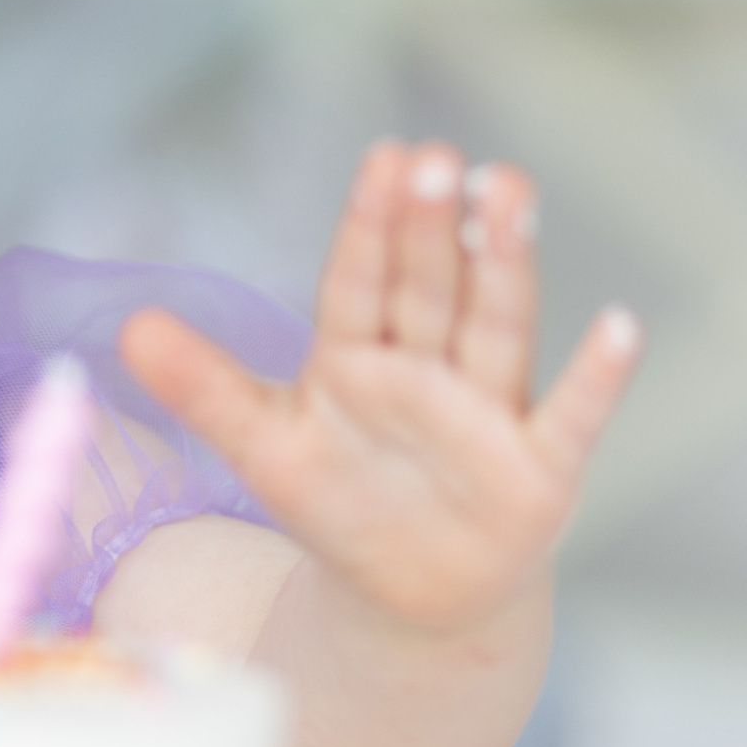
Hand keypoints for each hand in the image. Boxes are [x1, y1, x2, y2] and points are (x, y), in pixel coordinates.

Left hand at [118, 141, 640, 633]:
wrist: (409, 591)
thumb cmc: (338, 501)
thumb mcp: (262, 446)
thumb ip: (202, 387)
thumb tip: (126, 326)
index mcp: (356, 355)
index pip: (358, 281)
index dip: (369, 224)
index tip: (382, 155)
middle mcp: (426, 368)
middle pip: (428, 289)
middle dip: (431, 228)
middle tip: (436, 157)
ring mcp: (486, 412)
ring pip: (496, 327)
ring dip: (506, 264)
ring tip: (509, 192)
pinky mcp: (538, 468)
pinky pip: (572, 417)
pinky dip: (598, 376)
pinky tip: (619, 326)